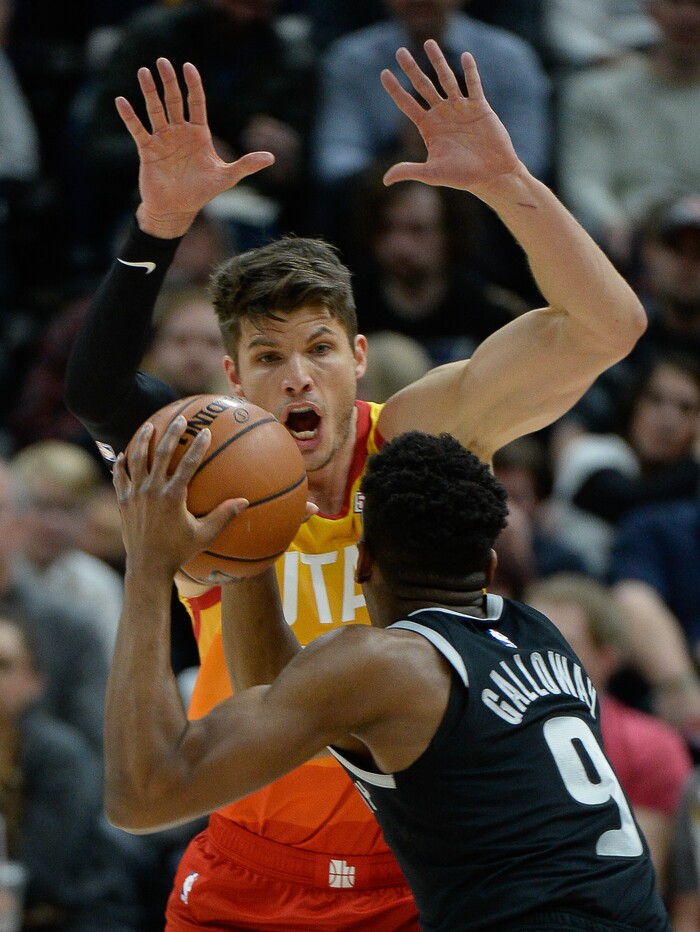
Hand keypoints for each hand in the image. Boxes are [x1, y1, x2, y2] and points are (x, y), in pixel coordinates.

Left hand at [113, 416, 247, 578]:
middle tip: (180, 419)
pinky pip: (120, 476)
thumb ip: (223, 516)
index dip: (197, 446)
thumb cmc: (178, 552)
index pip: (188, 464)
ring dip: (143, 440)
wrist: (147, 567)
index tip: (206, 432)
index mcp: (173, 496)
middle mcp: (152, 491)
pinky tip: (124, 454)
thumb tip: (244, 502)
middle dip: (171, 433)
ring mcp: (135, 494)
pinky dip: (122, 463)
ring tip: (149, 425)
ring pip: (137, 459)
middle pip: (161, 454)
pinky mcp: (123, 501)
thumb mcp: (204, 535)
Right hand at [115, 57, 274, 236]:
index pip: (196, 103)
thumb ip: (246, 165)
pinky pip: (137, 129)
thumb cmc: (201, 192)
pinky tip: (122, 101)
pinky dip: (129, 116)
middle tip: (163, 61)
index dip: (193, 85)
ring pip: (155, 110)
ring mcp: (163, 139)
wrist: (177, 209)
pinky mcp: (147, 150)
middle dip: (169, 81)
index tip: (189, 67)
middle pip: (174, 101)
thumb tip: (271, 158)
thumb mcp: (227, 177)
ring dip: (149, 92)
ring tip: (143, 72)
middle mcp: (180, 132)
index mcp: (199, 134)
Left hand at [381, 40, 519, 192]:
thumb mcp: (432, 174)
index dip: (395, 89)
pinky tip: (465, 55)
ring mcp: (460, 109)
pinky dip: (470, 70)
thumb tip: (385, 181)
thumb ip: (409, 171)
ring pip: (446, 79)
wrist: (492, 175)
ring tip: (428, 42)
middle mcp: (442, 115)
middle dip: (411, 69)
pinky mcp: (479, 106)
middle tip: (400, 51)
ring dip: (437, 61)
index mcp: (429, 128)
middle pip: (422, 86)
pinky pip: (473, 84)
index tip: (384, 73)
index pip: (407, 104)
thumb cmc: (462, 177)